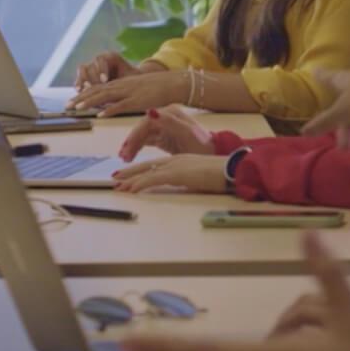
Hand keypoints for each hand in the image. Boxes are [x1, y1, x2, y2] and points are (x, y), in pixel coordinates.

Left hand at [70, 69, 189, 117]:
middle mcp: (121, 86)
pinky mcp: (137, 100)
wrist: (172, 83)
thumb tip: (113, 106)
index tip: (72, 101)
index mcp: (120, 84)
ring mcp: (128, 92)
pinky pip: (120, 105)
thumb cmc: (157, 88)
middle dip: (80, 99)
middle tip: (67, 106)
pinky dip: (109, 110)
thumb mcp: (136, 91)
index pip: (97, 88)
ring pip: (104, 96)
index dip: (83, 94)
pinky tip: (100, 114)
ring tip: (77, 108)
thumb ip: (124, 97)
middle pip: (96, 91)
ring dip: (89, 102)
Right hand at [74, 51, 149, 91]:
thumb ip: (127, 80)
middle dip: (92, 77)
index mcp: (111, 57)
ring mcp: (92, 67)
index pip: (101, 60)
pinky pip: (79, 77)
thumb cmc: (133, 79)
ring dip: (83, 79)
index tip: (105, 81)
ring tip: (85, 89)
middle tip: (94, 87)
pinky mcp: (87, 76)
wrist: (132, 82)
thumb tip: (123, 83)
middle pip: (91, 65)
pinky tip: (79, 90)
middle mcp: (100, 60)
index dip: (101, 70)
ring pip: (83, 69)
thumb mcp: (132, 78)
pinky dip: (79, 83)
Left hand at [111, 154, 228, 194]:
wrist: (233, 170)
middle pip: (147, 166)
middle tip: (116, 179)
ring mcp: (176, 165)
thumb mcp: (203, 176)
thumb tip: (186, 186)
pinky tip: (131, 190)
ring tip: (118, 187)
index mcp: (182, 160)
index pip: (156, 165)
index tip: (130, 176)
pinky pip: (153, 179)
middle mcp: (176, 160)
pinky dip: (140, 184)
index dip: (141, 170)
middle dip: (130, 173)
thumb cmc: (224, 174)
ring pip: (146, 172)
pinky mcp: (177, 173)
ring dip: (130, 180)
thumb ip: (191, 179)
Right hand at [118, 105, 215, 161]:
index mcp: (170, 112)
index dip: (135, 134)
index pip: (146, 122)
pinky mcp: (163, 137)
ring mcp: (163, 127)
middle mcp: (165, 117)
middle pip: (142, 129)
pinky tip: (130, 157)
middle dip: (131, 142)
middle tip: (123, 157)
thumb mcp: (187, 133)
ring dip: (132, 147)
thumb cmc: (203, 144)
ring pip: (142, 136)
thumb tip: (150, 111)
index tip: (127, 147)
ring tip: (125, 160)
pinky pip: (146, 142)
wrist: (213, 154)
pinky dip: (137, 149)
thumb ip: (169, 121)